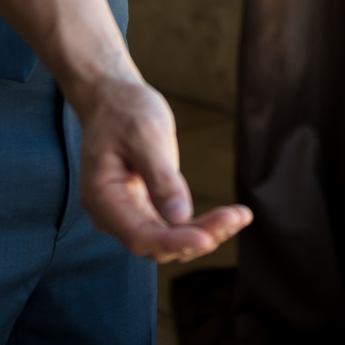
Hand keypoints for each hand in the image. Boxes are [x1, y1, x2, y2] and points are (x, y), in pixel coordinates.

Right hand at [76, 74, 252, 262]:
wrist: (115, 101)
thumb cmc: (125, 112)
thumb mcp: (145, 135)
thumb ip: (160, 177)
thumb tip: (180, 217)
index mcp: (103, 199)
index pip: (139, 235)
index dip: (174, 242)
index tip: (207, 240)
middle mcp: (115, 215)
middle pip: (159, 243)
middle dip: (199, 236)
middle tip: (236, 218)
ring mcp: (132, 214)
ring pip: (172, 239)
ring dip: (207, 232)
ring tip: (241, 216)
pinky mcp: (150, 208)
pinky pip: (177, 226)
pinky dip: (204, 223)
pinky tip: (232, 215)